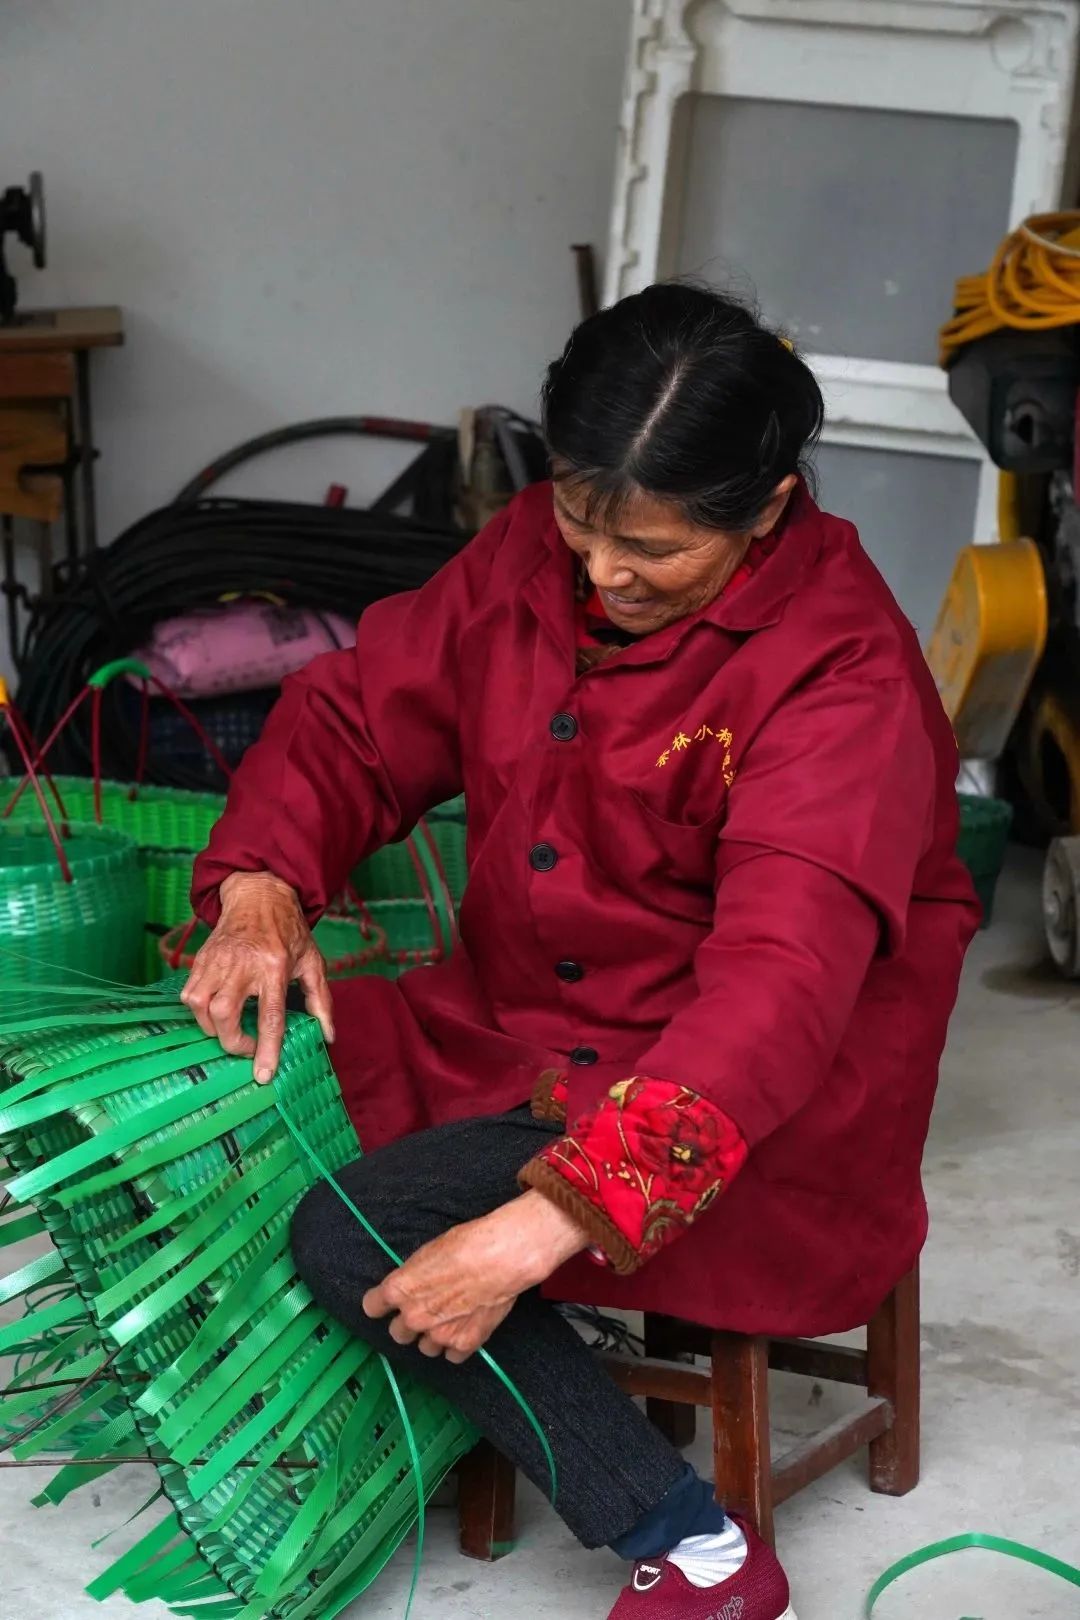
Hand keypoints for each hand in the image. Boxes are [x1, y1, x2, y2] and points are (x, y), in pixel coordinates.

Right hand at [181, 871, 334, 1082]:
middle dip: (232, 1042)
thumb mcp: (313, 960)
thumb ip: (321, 1000)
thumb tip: (328, 1036)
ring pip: (201, 1006)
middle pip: (225, 1015)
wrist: (259, 893)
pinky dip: (198, 1010)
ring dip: (212, 1027)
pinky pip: (189, 993)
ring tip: (228, 1027)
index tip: (263, 1074)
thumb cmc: (289, 929)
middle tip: (245, 1046)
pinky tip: (214, 1010)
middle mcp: (243, 965)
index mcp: (275, 967)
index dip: (265, 1050)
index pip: (270, 1017)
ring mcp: (218, 960)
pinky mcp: (202, 958)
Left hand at [362, 1190, 589, 1362]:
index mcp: (399, 1289)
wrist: (502, 1258)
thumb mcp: (427, 1253)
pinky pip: (451, 1356)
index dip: (379, 1304)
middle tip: (425, 1310)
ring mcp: (438, 1335)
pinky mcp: (464, 1345)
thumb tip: (412, 1286)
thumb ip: (413, 1277)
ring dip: (433, 1336)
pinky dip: (456, 1346)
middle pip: (397, 1333)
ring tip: (450, 1319)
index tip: (385, 1303)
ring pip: (425, 1348)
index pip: (372, 1307)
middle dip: (408, 1323)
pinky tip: (465, 1329)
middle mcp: (413, 1317)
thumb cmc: (466, 1244)